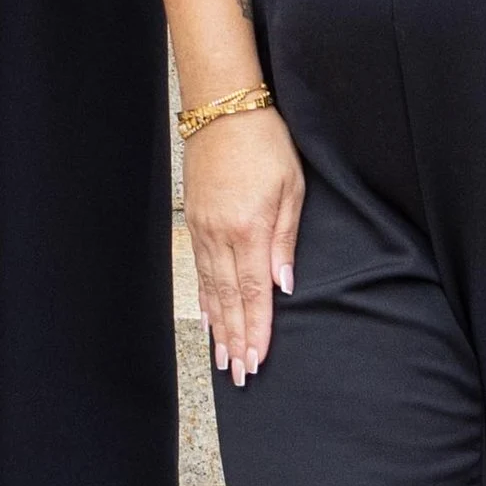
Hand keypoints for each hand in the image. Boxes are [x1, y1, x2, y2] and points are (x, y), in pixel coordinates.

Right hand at [183, 106, 304, 386]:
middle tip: (239, 374)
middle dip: (235, 339)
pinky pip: (200, 269)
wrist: (222, 110)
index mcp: (250, 229)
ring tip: (223, 358)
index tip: (257, 359)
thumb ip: (286, 240)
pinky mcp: (194, 221)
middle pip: (229, 299)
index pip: (254, 292)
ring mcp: (203, 229)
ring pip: (211, 289)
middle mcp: (221, 235)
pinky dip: (205, 298)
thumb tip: (284, 285)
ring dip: (219, 326)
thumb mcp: (291, 188)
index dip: (255, 330)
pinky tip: (208, 317)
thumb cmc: (265, 144)